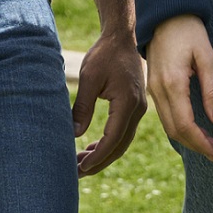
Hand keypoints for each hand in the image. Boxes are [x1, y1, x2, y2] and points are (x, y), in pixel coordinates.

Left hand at [71, 30, 145, 175]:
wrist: (121, 38)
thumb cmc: (104, 55)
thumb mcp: (89, 78)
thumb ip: (82, 106)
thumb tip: (74, 134)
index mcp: (127, 103)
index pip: (112, 139)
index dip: (97, 156)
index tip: (80, 167)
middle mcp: (137, 109)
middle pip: (119, 146)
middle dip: (99, 162)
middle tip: (77, 174)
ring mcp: (138, 109)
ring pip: (122, 142)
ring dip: (103, 155)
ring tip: (81, 165)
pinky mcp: (134, 107)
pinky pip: (123, 132)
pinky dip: (108, 143)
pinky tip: (92, 148)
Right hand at [145, 15, 212, 162]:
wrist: (163, 13)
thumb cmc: (189, 31)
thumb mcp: (207, 56)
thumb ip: (212, 90)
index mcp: (173, 83)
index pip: (185, 125)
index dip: (201, 143)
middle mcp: (159, 90)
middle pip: (175, 131)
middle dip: (195, 146)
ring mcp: (153, 89)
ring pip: (168, 125)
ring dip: (187, 138)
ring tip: (208, 144)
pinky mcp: (153, 86)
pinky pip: (164, 114)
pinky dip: (178, 127)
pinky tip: (193, 128)